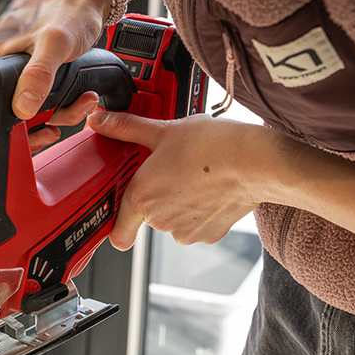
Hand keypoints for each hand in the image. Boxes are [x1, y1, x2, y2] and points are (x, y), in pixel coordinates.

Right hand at [0, 0, 110, 150]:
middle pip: (12, 116)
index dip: (18, 125)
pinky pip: (43, 105)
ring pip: (32, 114)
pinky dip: (64, 107)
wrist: (86, 8)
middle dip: (46, 120)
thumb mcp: (54, 44)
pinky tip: (80, 98)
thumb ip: (38, 74)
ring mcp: (13, 76)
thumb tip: (22, 107)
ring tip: (83, 100)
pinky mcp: (30, 79)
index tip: (44, 126)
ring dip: (62, 114)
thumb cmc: (68, 15)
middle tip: (66, 113)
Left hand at [87, 111, 277, 249]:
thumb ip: (126, 129)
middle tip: (173, 172)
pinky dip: (201, 210)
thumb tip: (98, 120)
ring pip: (174, 219)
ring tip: (195, 176)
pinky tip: (210, 188)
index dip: (118, 226)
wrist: (255, 162)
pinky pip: (197, 224)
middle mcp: (160, 220)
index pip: (119, 232)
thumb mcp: (163, 130)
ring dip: (180, 202)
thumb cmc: (211, 145)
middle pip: (150, 215)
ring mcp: (185, 230)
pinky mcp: (209, 235)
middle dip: (158, 196)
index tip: (121, 219)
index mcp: (142, 197)